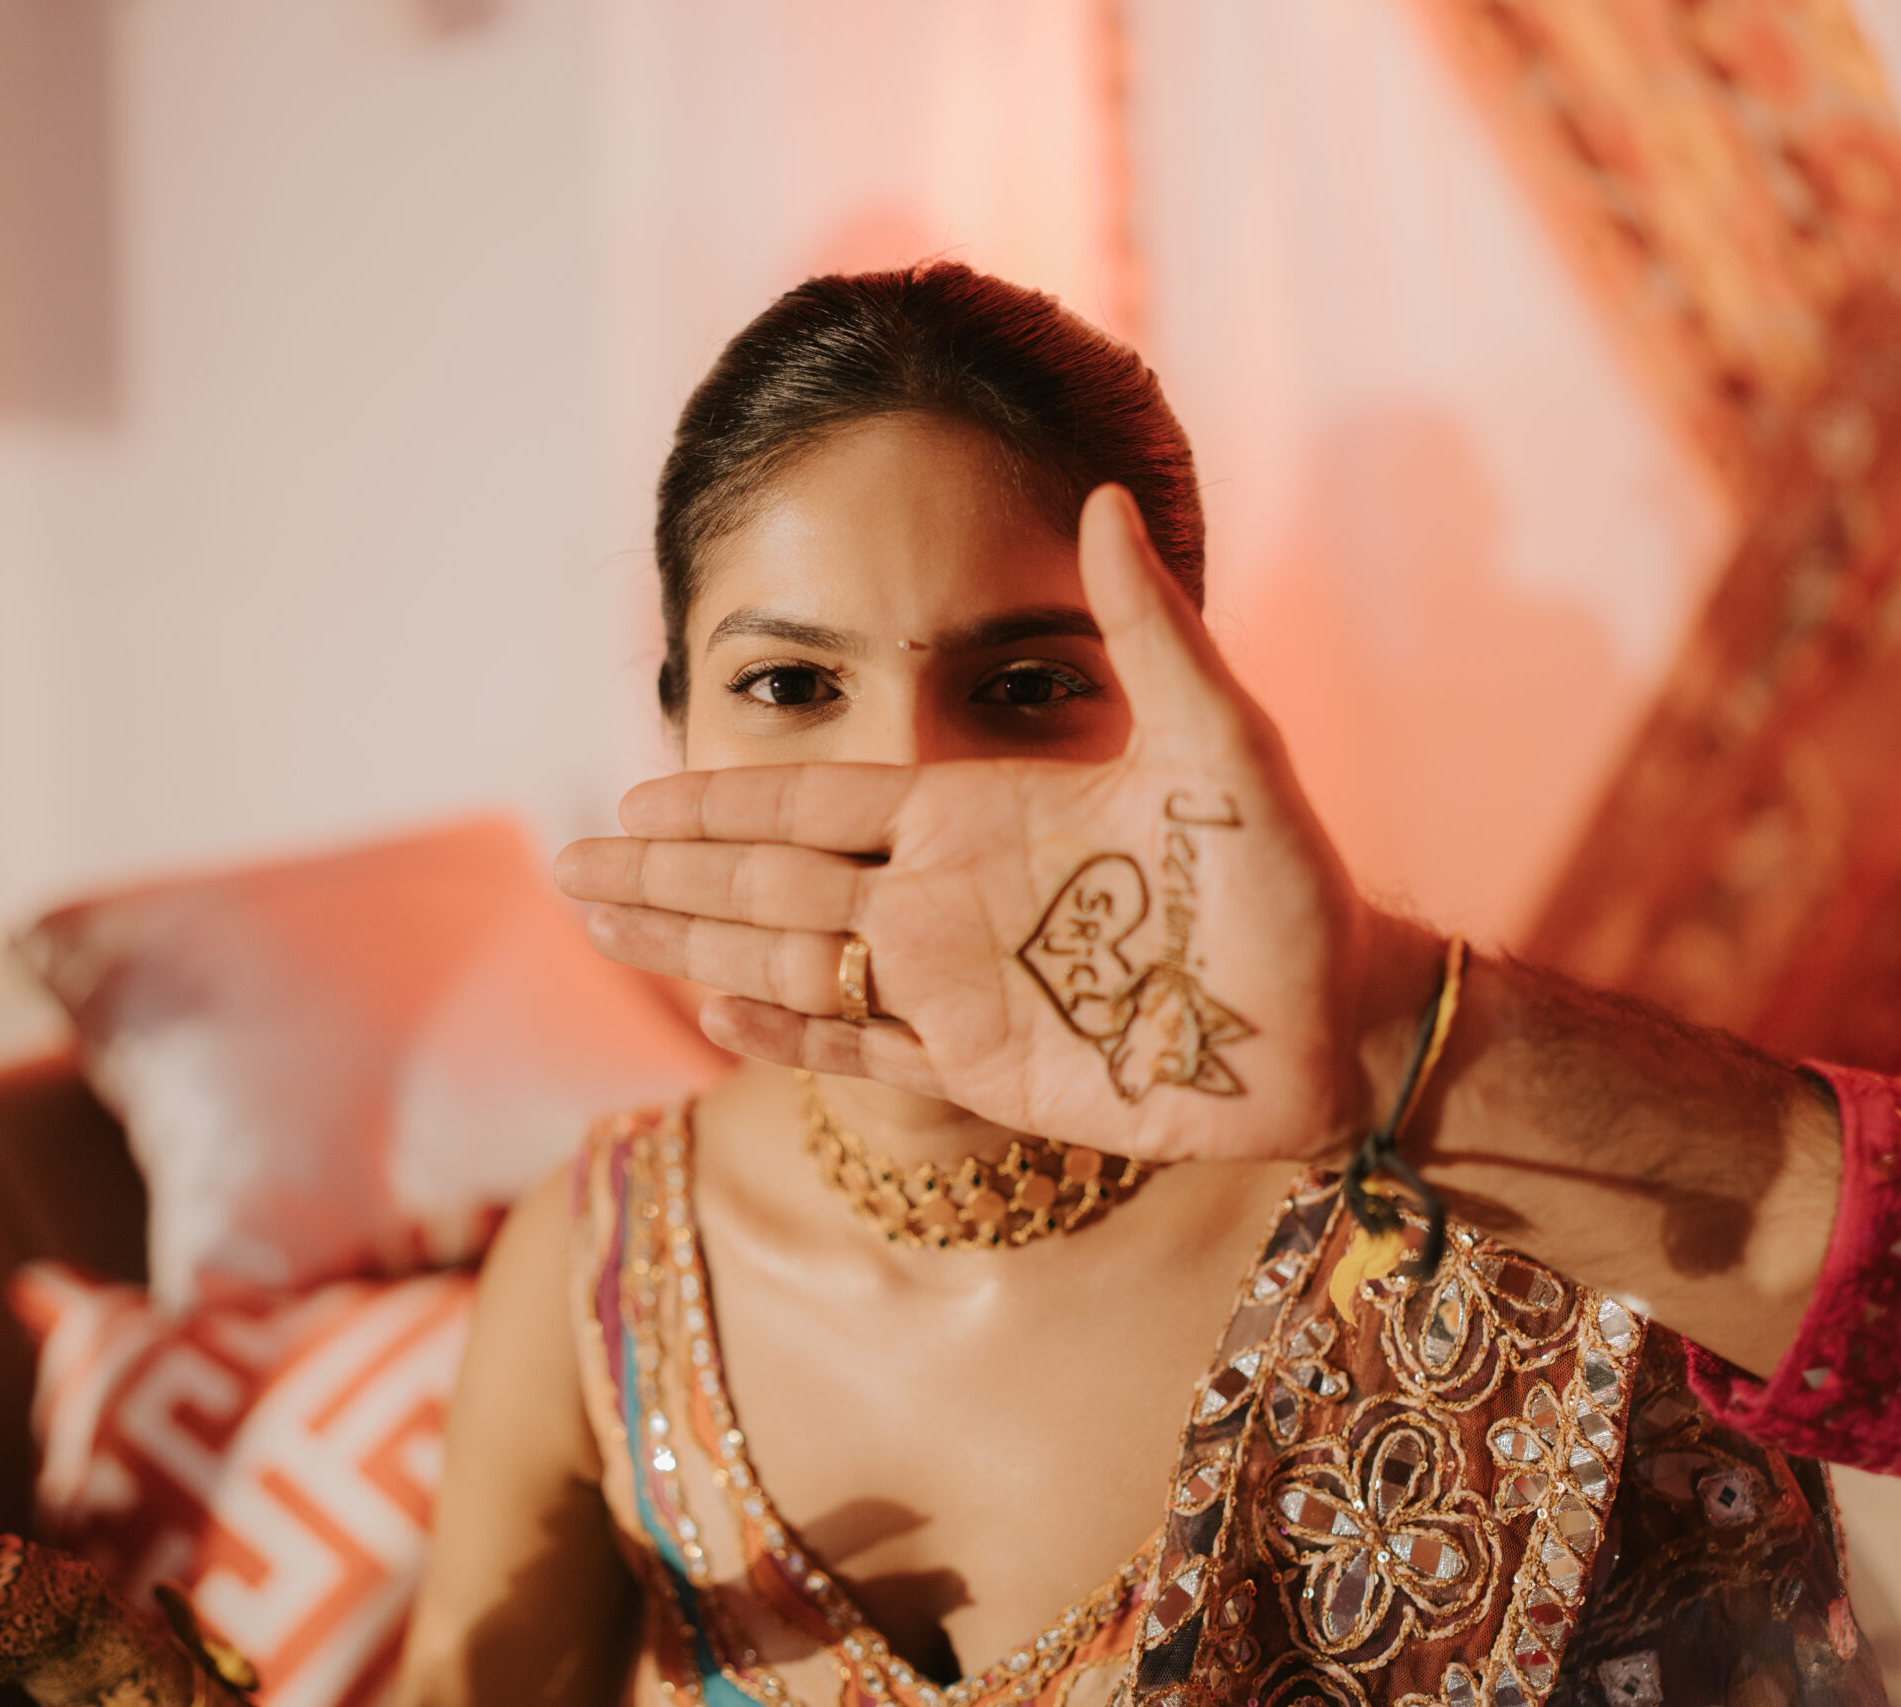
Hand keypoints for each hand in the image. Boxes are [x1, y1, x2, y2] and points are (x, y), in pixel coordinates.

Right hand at [557, 484, 1428, 1165]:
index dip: (724, 802)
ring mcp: (955, 989)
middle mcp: (945, 898)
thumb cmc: (1284, 877)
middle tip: (570, 869)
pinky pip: (862, 1049)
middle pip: (774, 882)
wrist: (1330, 1016)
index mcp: (977, 814)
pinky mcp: (982, 1071)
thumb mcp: (1225, 744)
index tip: (633, 797)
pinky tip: (715, 1015)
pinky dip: (787, 1033)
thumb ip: (1150, 633)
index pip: (818, 802)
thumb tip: (1103, 498)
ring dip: (696, 946)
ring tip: (605, 931)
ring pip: (794, 962)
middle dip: (670, 876)